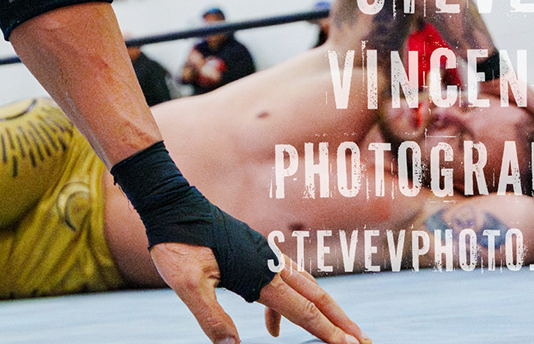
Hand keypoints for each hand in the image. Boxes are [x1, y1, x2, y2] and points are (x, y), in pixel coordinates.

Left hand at [151, 243, 366, 343]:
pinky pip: (280, 281)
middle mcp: (267, 261)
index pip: (302, 310)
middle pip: (315, 296)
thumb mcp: (185, 282)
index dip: (328, 332)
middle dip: (340, 321)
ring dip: (322, 310)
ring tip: (338, 334)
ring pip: (303, 286)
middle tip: (364, 342)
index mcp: (258, 272)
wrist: (169, 202)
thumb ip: (210, 316)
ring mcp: (262, 254)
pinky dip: (287, 306)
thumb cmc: (175, 240)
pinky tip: (273, 329)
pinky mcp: (251, 250)